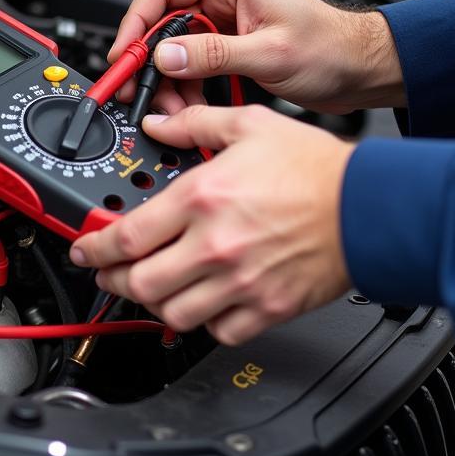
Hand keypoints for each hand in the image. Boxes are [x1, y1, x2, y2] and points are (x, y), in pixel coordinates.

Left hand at [70, 105, 354, 344]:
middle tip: (111, 273)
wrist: (369, 206)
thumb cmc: (315, 168)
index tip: (85, 250)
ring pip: (172, 314)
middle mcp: (215, 245)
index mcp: (202, 198)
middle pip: (140, 283)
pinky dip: (204, 322)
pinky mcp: (266, 308)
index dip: (94, 248)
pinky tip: (203, 302)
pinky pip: (218, 331)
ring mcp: (240, 282)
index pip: (128, 236)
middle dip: (115, 281)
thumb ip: (195, 124)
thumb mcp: (249, 125)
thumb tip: (158, 125)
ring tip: (152, 289)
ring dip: (154, 304)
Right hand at [110, 0, 404, 113]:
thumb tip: (167, 55)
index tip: (124, 54)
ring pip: (175, 50)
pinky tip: (191, 110)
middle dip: (151, 61)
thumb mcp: (269, 53)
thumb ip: (214, 55)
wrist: (363, 69)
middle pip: (163, 23)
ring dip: (169, 82)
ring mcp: (226, 22)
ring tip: (173, 111)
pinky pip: (193, 65)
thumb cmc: (332, 48)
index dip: (136, 21)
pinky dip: (187, 89)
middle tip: (139, 91)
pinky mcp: (230, 46)